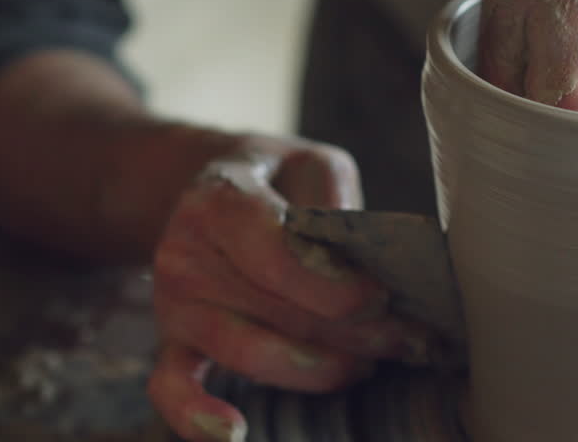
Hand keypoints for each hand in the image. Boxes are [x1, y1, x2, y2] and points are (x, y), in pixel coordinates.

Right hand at [146, 136, 421, 441]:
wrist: (206, 188)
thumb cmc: (275, 180)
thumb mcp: (311, 162)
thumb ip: (335, 199)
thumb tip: (368, 256)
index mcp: (218, 203)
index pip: (277, 255)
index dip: (334, 287)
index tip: (381, 297)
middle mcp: (184, 254)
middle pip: (276, 310)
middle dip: (351, 332)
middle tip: (407, 338)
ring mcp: (173, 305)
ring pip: (248, 353)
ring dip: (318, 369)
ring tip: (367, 364)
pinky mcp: (170, 343)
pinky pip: (171, 388)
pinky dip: (197, 416)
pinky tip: (236, 431)